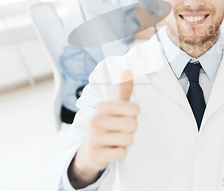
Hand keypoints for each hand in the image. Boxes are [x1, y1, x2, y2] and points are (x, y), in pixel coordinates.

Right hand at [69, 71, 138, 187]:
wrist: (89, 151)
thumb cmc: (107, 126)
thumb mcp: (114, 107)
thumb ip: (123, 90)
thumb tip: (128, 70)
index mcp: (102, 106)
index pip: (134, 109)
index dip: (133, 116)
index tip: (123, 118)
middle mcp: (95, 120)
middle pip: (132, 125)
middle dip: (130, 130)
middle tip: (119, 131)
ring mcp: (93, 138)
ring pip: (128, 140)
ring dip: (125, 143)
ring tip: (114, 141)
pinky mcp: (95, 154)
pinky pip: (121, 153)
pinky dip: (120, 154)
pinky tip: (110, 150)